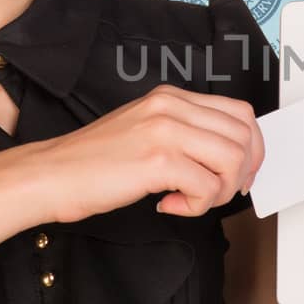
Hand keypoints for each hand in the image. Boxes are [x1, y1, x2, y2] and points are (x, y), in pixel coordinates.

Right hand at [29, 83, 264, 221]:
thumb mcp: (145, 131)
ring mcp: (164, 130)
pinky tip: (170, 204)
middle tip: (218, 192)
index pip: (240, 112)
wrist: (50, 175)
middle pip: (244, 136)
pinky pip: (207, 186)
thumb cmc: (93, 163)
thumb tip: (227, 158)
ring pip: (232, 160)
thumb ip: (184, 134)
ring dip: (220, 191)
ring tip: (192, 200)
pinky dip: (197, 206)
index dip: (252, 148)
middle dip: (242, 173)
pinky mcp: (157, 160)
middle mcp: (171, 106)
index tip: (241, 173)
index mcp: (171, 97)